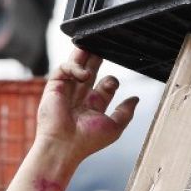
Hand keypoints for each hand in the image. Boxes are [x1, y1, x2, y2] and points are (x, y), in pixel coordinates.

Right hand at [35, 47, 139, 168]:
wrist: (64, 144)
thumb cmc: (87, 140)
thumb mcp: (114, 127)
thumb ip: (126, 112)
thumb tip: (136, 98)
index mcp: (94, 106)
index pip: (105, 86)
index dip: (111, 81)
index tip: (112, 84)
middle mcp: (81, 97)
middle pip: (91, 70)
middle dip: (97, 59)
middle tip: (105, 48)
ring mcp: (67, 90)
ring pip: (76, 65)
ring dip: (84, 55)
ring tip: (92, 45)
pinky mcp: (54, 86)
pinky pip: (64, 68)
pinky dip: (75, 67)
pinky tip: (85, 75)